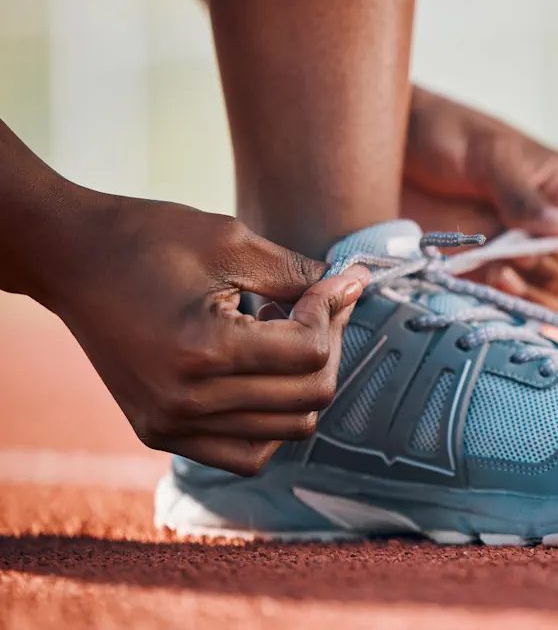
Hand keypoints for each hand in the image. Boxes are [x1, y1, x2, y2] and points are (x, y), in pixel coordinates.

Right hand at [47, 195, 367, 475]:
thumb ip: (300, 273)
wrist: (69, 258)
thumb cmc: (147, 238)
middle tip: (320, 304)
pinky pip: (245, 453)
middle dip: (330, 345)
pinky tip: (265, 373)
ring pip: (286, 432)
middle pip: (309, 398)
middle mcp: (186, 403)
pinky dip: (272, 420)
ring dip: (305, 385)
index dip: (333, 309)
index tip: (334, 279)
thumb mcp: (231, 241)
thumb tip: (354, 285)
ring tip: (287, 336)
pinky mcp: (160, 433)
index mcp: (203, 351)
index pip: (310, 352)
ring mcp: (170, 426)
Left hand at [400, 88, 557, 311]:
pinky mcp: (479, 275)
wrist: (381, 150)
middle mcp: (544, 229)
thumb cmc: (442, 134)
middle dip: (552, 272)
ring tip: (498, 273)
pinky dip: (508, 307)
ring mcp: (512, 255)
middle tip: (516, 258)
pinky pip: (511, 307)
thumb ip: (524, 196)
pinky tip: (488, 287)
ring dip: (532, 295)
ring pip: (550, 298)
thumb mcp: (488, 156)